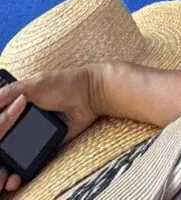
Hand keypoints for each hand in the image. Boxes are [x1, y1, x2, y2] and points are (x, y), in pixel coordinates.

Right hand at [0, 67, 98, 191]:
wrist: (92, 93)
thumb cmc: (65, 83)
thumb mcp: (37, 83)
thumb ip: (13, 91)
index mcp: (18, 104)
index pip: (1, 120)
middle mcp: (25, 119)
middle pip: (6, 139)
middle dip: (1, 151)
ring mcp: (37, 133)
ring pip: (17, 152)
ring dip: (8, 164)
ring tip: (4, 175)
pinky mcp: (50, 143)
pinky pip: (35, 158)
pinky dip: (25, 167)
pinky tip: (17, 176)